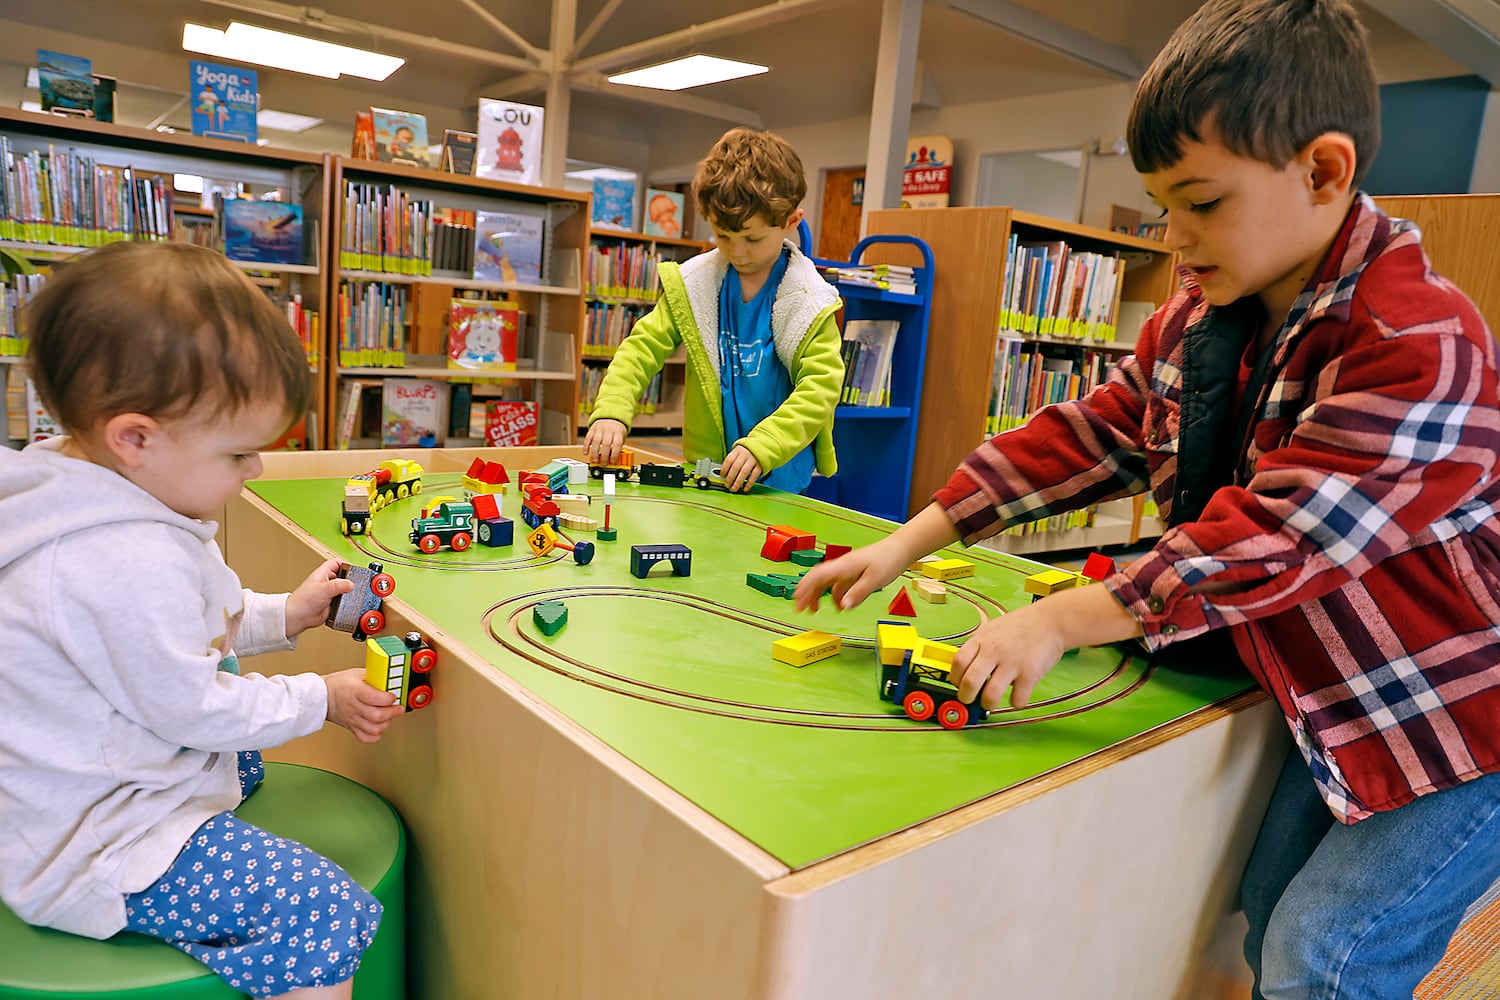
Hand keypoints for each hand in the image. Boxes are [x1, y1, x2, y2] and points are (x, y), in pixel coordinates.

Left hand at [285, 558, 354, 637]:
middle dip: (349, 580)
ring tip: (351, 595)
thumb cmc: (303, 601)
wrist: (299, 617)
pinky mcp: (331, 604)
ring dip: (348, 592)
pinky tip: (347, 604)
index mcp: (322, 574)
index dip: (346, 564)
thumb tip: (351, 584)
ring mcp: (329, 593)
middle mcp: (326, 583)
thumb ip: (340, 585)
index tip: (354, 570)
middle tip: (355, 584)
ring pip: (343, 589)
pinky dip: (346, 602)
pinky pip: (342, 601)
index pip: (336, 563)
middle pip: (342, 576)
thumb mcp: (324, 588)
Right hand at [325, 668, 403, 742]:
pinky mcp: (351, 727)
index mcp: (354, 690)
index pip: (374, 698)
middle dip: (392, 712)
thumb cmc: (339, 684)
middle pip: (376, 715)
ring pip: (373, 728)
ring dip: (386, 724)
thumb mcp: (358, 673)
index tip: (393, 696)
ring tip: (389, 717)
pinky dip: (375, 735)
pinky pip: (365, 738)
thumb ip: (375, 677)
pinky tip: (379, 727)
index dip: (387, 699)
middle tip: (398, 708)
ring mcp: (352, 719)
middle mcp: (353, 706)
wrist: (322, 696)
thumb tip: (391, 679)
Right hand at [583, 420, 626, 463]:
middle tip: (603, 463)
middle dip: (604, 456)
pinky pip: (587, 438)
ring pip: (596, 441)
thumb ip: (616, 448)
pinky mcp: (592, 429)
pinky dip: (586, 446)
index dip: (614, 454)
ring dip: (595, 453)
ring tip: (596, 461)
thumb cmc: (616, 432)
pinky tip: (586, 453)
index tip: (612, 462)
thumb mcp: (620, 438)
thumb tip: (612, 460)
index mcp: (618, 432)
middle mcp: (609, 429)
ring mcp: (600, 428)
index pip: (617, 444)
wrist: (611, 418)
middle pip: (606, 444)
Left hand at [720, 445, 762, 491]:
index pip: (729, 460)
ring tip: (734, 488)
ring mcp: (753, 460)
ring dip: (738, 482)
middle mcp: (745, 454)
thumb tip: (725, 475)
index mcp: (738, 451)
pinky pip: (754, 476)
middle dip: (730, 478)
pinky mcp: (760, 466)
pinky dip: (749, 483)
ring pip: (744, 472)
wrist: (761, 447)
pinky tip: (745, 488)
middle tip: (727, 485)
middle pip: (735, 467)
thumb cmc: (746, 452)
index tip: (722, 476)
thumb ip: (732, 461)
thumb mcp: (738, 452)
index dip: (724, 469)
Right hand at [793, 535, 909, 611]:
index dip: (805, 588)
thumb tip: (843, 607)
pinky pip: (838, 584)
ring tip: (813, 609)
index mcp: (844, 566)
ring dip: (817, 594)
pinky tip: (838, 605)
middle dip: (805, 592)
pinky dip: (834, 595)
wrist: (900, 549)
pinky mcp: (853, 572)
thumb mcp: (874, 580)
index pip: (818, 576)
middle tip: (798, 608)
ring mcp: (847, 569)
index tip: (797, 600)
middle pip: (817, 578)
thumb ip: (858, 593)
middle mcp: (842, 566)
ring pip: (826, 581)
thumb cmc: (888, 560)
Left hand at [948, 600, 1068, 710]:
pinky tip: (1017, 695)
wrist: (1050, 621)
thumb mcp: (991, 629)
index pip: (958, 663)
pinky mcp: (1030, 674)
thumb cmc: (1020, 626)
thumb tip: (964, 670)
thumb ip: (978, 647)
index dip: (955, 678)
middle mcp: (994, 651)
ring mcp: (1012, 663)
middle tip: (970, 700)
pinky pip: (1017, 699)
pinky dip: (1015, 702)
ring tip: (990, 702)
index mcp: (982, 640)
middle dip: (965, 697)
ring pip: (991, 695)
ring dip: (987, 704)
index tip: (959, 684)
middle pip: (970, 682)